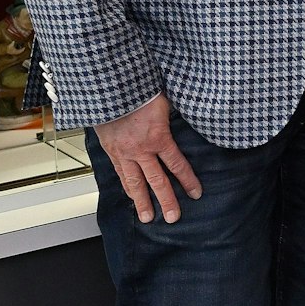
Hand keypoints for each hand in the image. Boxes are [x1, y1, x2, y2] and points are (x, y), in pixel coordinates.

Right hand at [93, 94, 200, 224]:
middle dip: (167, 200)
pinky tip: (130, 195)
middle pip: (157, 181)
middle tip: (173, 217)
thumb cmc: (138, 90)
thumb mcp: (166, 101)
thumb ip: (176, 115)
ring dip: (142, 202)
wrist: (108, 88)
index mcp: (158, 137)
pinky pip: (120, 173)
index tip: (196, 193)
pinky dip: (126, 187)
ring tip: (147, 217)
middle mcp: (140, 150)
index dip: (188, 180)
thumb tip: (193, 115)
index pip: (177, 165)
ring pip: (135, 183)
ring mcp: (124, 153)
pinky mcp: (111, 151)